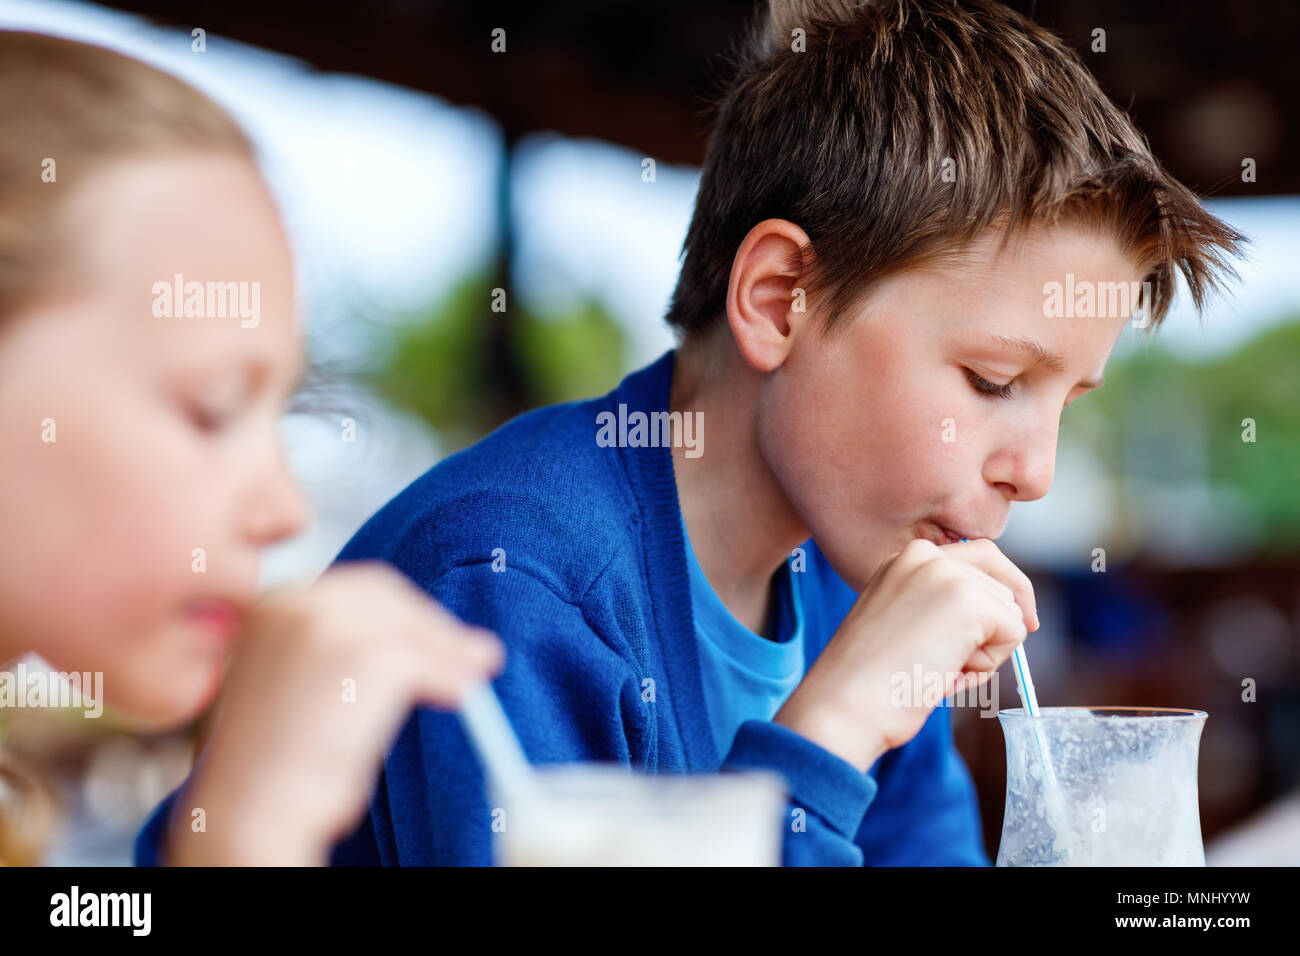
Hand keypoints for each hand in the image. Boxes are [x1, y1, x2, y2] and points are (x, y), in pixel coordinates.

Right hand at [165, 562, 503, 864]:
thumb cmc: (277, 764)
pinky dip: (450, 678)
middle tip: (474, 653)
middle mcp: (293, 603)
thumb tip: (427, 636)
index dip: (406, 611)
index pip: (358, 588)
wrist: (251, 811)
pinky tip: (461, 698)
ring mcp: (325, 625)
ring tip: (474, 678)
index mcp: (273, 603)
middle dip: (433, 627)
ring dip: (450, 653)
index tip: (436, 635)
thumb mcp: (300, 683)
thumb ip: (347, 647)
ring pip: (408, 629)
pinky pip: (423, 662)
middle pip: (388, 596)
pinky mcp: (359, 657)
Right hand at [775, 537, 1034, 771]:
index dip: (1002, 592)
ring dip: (985, 652)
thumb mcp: (902, 621)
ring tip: (936, 669)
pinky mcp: (968, 601)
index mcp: (904, 557)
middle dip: (995, 627)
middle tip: (960, 662)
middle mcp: (925, 555)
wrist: (844, 703)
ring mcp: (947, 574)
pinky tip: (945, 673)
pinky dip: (987, 665)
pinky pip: (1013, 633)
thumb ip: (940, 604)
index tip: (1020, 621)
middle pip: (1003, 581)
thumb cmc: (868, 680)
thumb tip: (1007, 611)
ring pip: (1010, 611)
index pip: (981, 557)